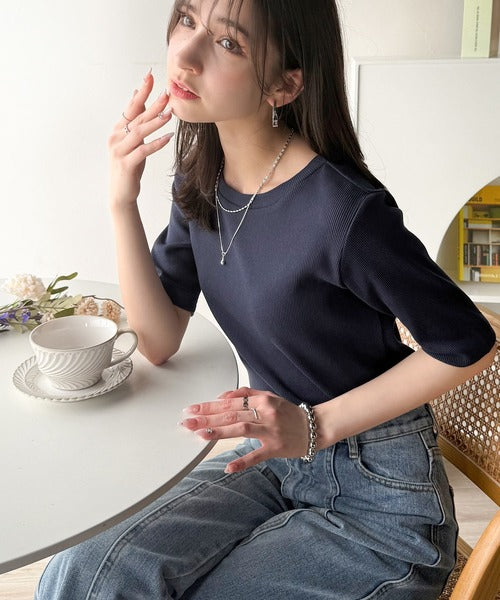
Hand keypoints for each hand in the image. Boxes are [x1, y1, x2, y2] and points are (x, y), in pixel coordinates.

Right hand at [108, 70, 173, 207]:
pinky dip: (156, 143)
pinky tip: (168, 137)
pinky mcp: (126, 164)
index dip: (141, 92)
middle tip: (167, 94)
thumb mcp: (132, 142)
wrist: (120, 192)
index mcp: (118, 130)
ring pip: (139, 132)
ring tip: (170, 113)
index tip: (150, 75)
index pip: (131, 107)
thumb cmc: (129, 165)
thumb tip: (137, 97)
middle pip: (137, 117)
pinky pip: (143, 151)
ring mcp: (119, 150)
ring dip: (155, 122)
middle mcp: (116, 137)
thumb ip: (135, 121)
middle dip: (153, 104)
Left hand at [180, 386, 309, 472]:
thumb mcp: (269, 397)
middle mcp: (265, 413)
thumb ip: (246, 394)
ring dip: (219, 433)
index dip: (209, 406)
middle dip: (207, 419)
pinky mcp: (276, 448)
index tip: (192, 410)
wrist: (315, 427)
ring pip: (241, 430)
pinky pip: (257, 456)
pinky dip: (243, 462)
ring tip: (200, 435)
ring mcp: (270, 431)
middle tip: (187, 422)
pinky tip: (228, 468)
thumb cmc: (289, 412)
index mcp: (261, 400)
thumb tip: (223, 396)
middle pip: (231, 414)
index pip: (230, 402)